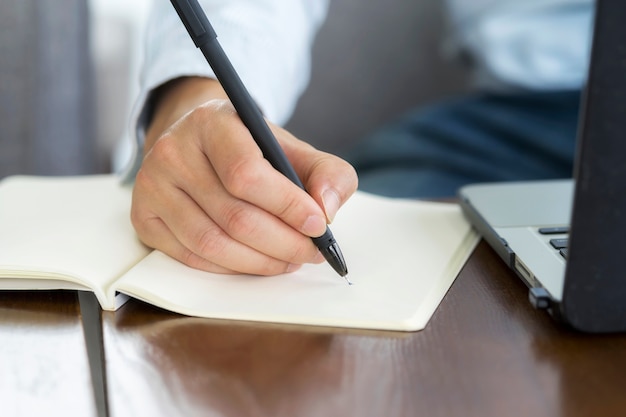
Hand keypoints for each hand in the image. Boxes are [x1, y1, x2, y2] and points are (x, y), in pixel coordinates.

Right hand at [130, 77, 357, 274]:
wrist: (200, 145)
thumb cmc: (252, 150)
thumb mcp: (293, 149)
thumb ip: (327, 172)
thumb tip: (327, 209)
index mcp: (212, 123)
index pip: (247, 173)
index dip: (287, 206)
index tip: (319, 225)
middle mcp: (173, 151)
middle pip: (233, 216)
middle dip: (283, 243)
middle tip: (311, 252)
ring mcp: (151, 186)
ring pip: (212, 244)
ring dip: (261, 262)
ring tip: (289, 259)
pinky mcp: (143, 218)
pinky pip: (192, 258)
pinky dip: (231, 268)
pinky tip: (256, 261)